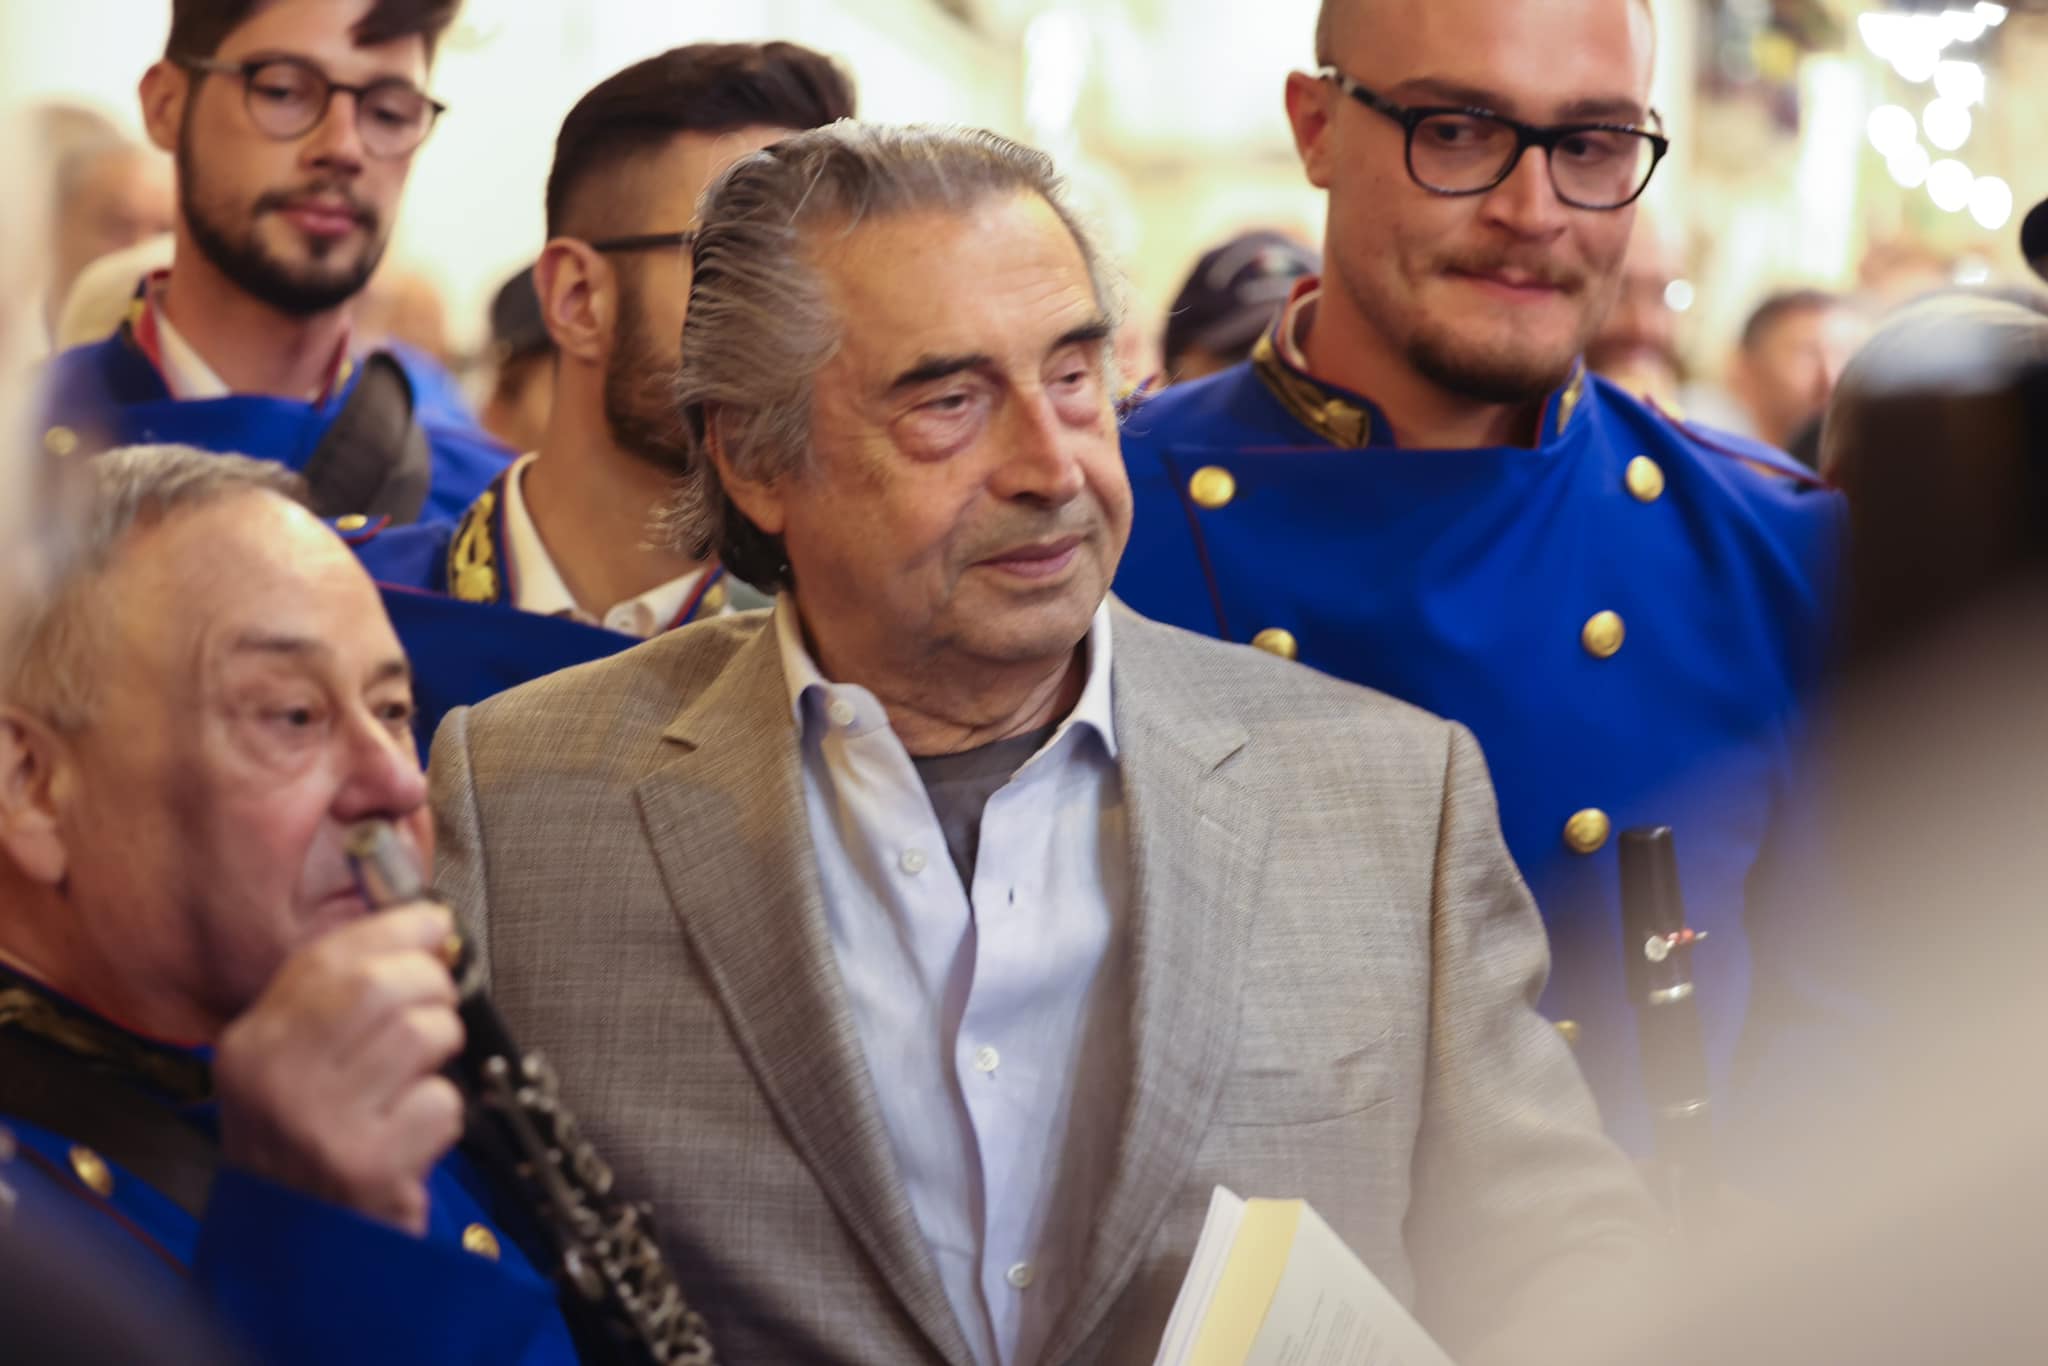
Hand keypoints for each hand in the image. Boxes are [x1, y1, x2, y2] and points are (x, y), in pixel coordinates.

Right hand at [215, 905, 465, 1234]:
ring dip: (441, 1050)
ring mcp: (318, 1123)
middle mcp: (275, 1079)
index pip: (328, 957)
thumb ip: (338, 998)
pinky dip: (443, 1112)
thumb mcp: (292, 1066)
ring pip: (419, 1034)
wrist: (296, 1252)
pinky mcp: (366, 1165)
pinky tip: (413, 1132)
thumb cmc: (307, 1147)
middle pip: (380, 985)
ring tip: (419, 1075)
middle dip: (430, 985)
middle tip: (434, 1009)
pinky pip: (440, 1101)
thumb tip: (419, 928)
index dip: (396, 929)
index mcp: (251, 1043)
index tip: (433, 925)